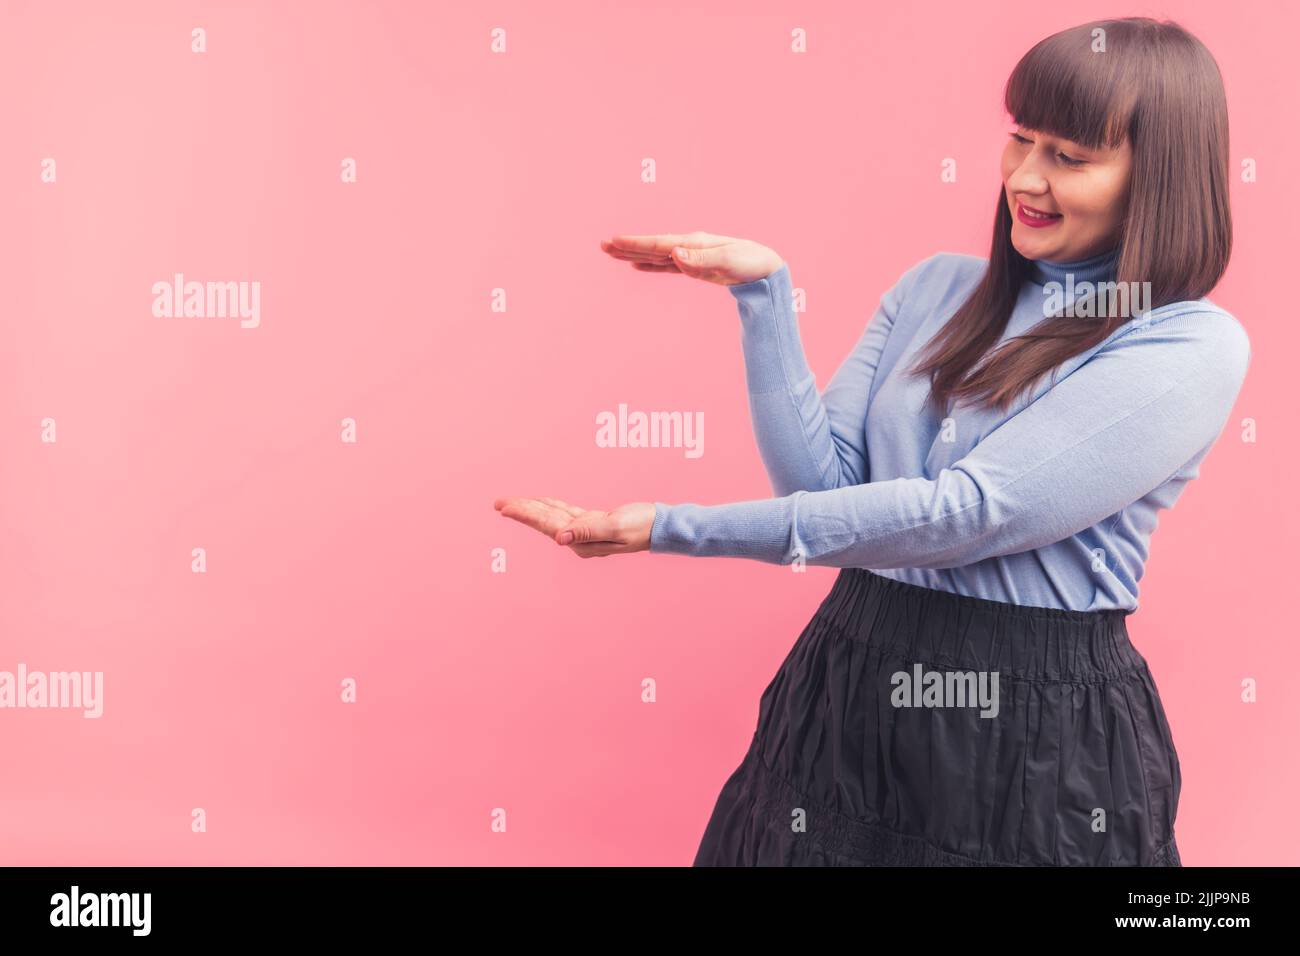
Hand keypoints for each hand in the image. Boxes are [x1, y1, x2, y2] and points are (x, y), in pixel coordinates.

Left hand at [493, 496, 654, 557]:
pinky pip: (565, 512)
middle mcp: (579, 540)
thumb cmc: (641, 527)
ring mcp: (584, 532)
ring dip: (532, 508)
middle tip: (498, 503)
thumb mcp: (615, 527)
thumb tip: (559, 538)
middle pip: (544, 521)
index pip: (547, 525)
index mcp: (581, 541)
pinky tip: (542, 502)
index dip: (525, 514)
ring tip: (511, 503)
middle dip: (522, 511)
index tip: (504, 507)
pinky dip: (551, 506)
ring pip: (552, 516)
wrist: (660, 527)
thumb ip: (587, 532)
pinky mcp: (592, 522)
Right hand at [600, 231, 784, 285]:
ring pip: (656, 254)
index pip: (659, 244)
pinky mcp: (696, 267)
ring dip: (634, 253)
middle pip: (653, 246)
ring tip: (612, 252)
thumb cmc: (751, 263)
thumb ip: (700, 261)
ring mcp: (691, 255)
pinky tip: (638, 265)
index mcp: (694, 243)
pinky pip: (667, 265)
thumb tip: (674, 256)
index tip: (613, 242)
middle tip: (602, 245)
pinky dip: (651, 264)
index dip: (636, 244)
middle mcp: (690, 246)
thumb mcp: (728, 263)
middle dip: (628, 245)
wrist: (768, 267)